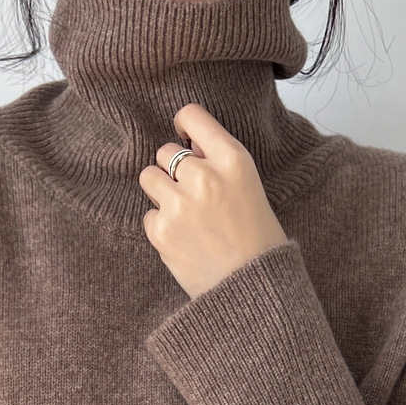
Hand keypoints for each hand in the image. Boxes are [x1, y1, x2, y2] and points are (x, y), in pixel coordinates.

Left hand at [138, 102, 289, 298]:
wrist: (253, 288)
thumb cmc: (257, 240)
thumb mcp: (249, 186)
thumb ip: (219, 162)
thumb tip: (187, 147)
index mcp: (232, 159)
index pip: (191, 116)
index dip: (183, 125)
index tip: (184, 138)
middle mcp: (204, 176)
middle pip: (165, 151)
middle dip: (173, 169)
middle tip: (190, 194)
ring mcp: (179, 204)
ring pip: (148, 177)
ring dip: (160, 191)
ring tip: (183, 214)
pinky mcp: (161, 231)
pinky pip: (148, 214)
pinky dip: (161, 225)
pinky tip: (184, 239)